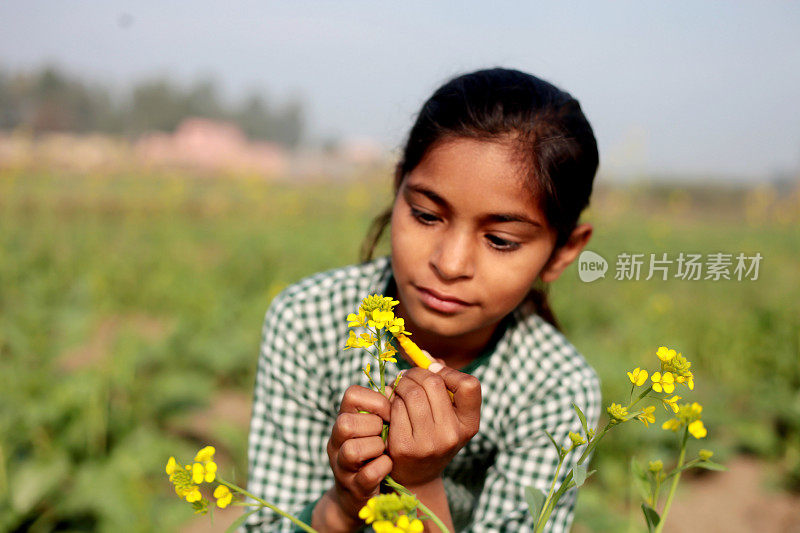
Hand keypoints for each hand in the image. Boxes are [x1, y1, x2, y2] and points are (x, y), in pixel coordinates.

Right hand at [325, 385, 392, 522]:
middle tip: (385, 433)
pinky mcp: (353, 488)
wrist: (361, 493)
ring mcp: (342, 466)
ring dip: (375, 448)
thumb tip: (400, 387)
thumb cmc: (374, 451)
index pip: (351, 395)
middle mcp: (336, 442)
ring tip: (385, 450)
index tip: (389, 413)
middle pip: (345, 423)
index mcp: (344, 420)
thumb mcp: (374, 426)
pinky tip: (389, 465)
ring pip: (352, 450)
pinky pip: (367, 474)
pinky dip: (382, 467)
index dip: (375, 401)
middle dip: (373, 427)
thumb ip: (382, 408)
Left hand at [387, 365, 480, 486]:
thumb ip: (442, 382)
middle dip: (416, 373)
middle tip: (408, 376)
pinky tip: (391, 403)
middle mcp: (452, 435)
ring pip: (412, 393)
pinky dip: (390, 399)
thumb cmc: (433, 434)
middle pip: (434, 383)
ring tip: (398, 387)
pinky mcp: (404, 446)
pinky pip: (395, 407)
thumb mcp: (448, 414)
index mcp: (469, 424)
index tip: (436, 373)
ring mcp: (428, 443)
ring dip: (401, 384)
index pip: (469, 385)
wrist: (416, 477)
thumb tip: (423, 356)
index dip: (450, 372)